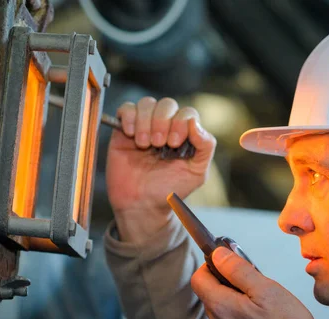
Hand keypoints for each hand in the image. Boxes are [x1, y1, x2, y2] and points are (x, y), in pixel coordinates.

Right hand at [106, 97, 215, 244]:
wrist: (143, 205)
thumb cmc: (170, 189)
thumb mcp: (197, 172)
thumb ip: (205, 146)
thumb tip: (194, 122)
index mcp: (185, 134)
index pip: (187, 113)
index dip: (181, 123)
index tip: (174, 143)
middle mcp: (166, 127)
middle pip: (167, 105)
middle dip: (163, 121)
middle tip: (159, 144)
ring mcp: (145, 127)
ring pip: (147, 104)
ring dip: (146, 121)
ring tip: (144, 144)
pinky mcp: (124, 131)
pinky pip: (126, 109)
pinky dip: (129, 117)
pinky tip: (131, 135)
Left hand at [190, 247, 316, 318]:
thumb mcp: (265, 288)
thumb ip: (238, 269)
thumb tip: (218, 254)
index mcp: (221, 307)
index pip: (199, 278)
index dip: (211, 264)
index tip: (229, 261)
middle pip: (210, 293)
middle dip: (227, 280)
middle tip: (253, 278)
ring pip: (222, 309)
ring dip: (235, 298)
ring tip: (262, 299)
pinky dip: (241, 314)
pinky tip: (263, 317)